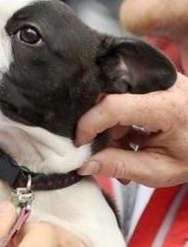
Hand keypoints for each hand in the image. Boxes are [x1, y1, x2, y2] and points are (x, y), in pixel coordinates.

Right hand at [75, 72, 187, 186]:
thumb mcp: (159, 171)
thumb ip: (120, 166)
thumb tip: (83, 164)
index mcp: (168, 107)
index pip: (114, 106)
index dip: (89, 124)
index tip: (79, 144)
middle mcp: (162, 83)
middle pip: (110, 95)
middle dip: (100, 124)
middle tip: (104, 149)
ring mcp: (157, 76)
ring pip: (113, 93)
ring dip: (110, 121)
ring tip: (124, 146)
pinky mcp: (152, 76)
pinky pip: (122, 90)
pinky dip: (118, 114)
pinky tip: (129, 133)